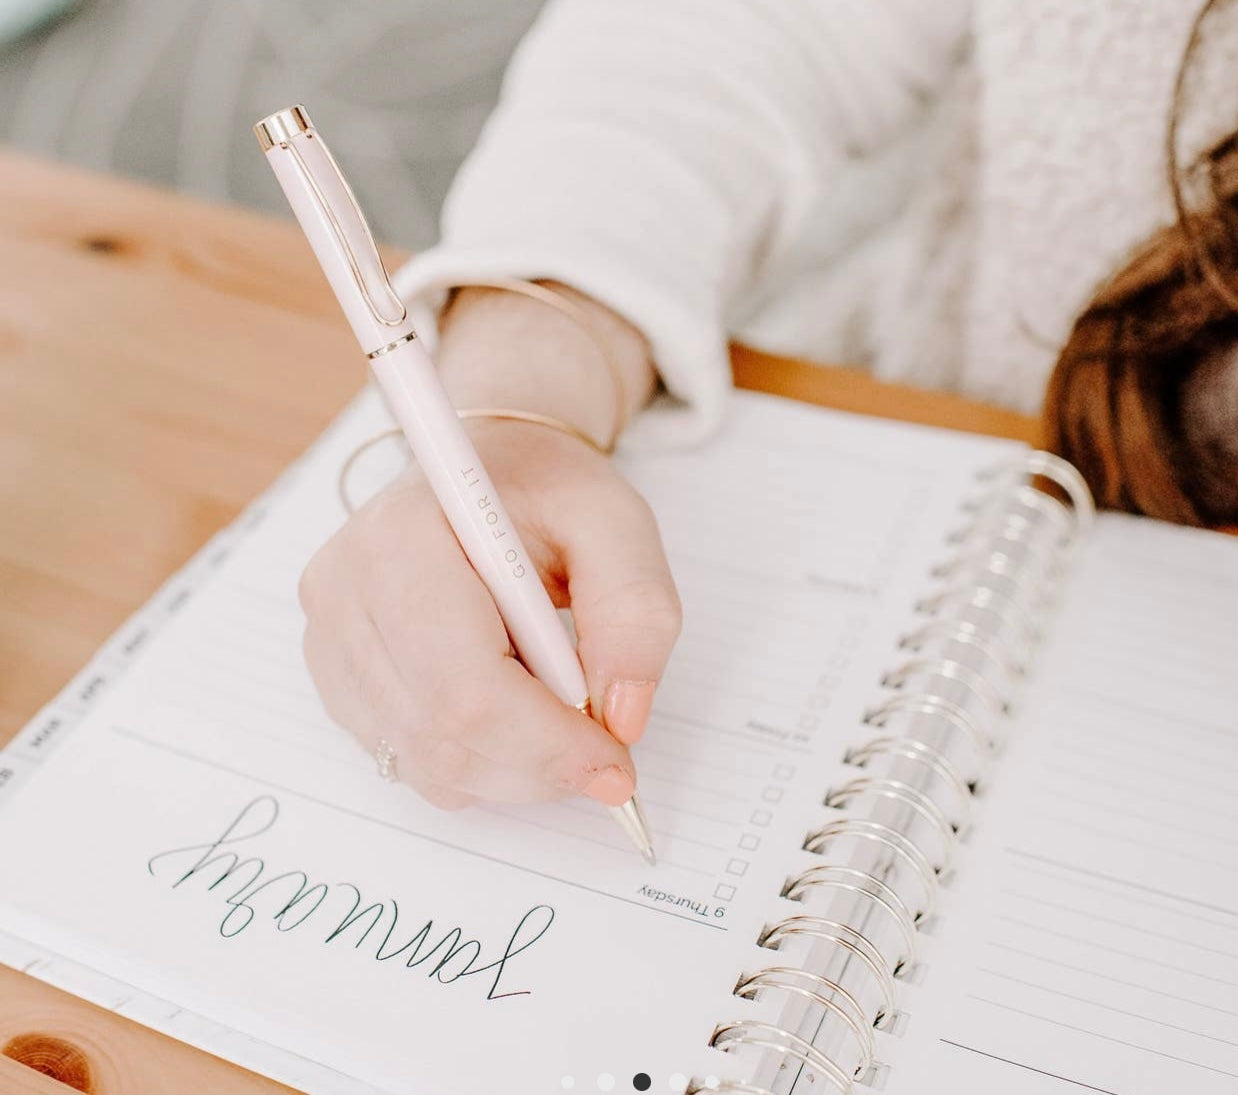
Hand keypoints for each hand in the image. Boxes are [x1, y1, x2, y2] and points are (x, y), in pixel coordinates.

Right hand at [298, 285, 680, 808]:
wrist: (482, 475)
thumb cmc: (544, 491)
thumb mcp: (616, 523)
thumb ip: (635, 612)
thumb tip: (624, 717)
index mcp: (405, 533)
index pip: (464, 681)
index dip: (544, 742)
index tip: (614, 765)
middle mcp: (346, 587)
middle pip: (441, 731)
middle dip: (538, 764)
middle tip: (604, 754)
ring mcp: (328, 635)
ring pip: (426, 760)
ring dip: (513, 770)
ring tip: (560, 718)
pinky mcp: (334, 673)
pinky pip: (408, 758)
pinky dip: (477, 761)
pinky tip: (512, 711)